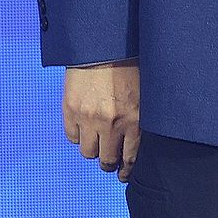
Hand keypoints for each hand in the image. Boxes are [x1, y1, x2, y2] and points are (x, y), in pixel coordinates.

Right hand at [63, 60, 141, 180]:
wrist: (103, 44)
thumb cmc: (130, 64)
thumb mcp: (146, 92)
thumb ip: (142, 117)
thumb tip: (141, 140)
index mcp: (135, 119)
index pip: (131, 158)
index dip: (127, 170)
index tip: (124, 174)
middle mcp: (112, 124)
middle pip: (108, 160)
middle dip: (110, 163)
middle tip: (110, 159)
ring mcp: (89, 118)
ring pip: (88, 153)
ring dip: (94, 150)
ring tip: (97, 143)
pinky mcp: (71, 111)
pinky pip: (73, 137)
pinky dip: (78, 136)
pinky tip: (85, 128)